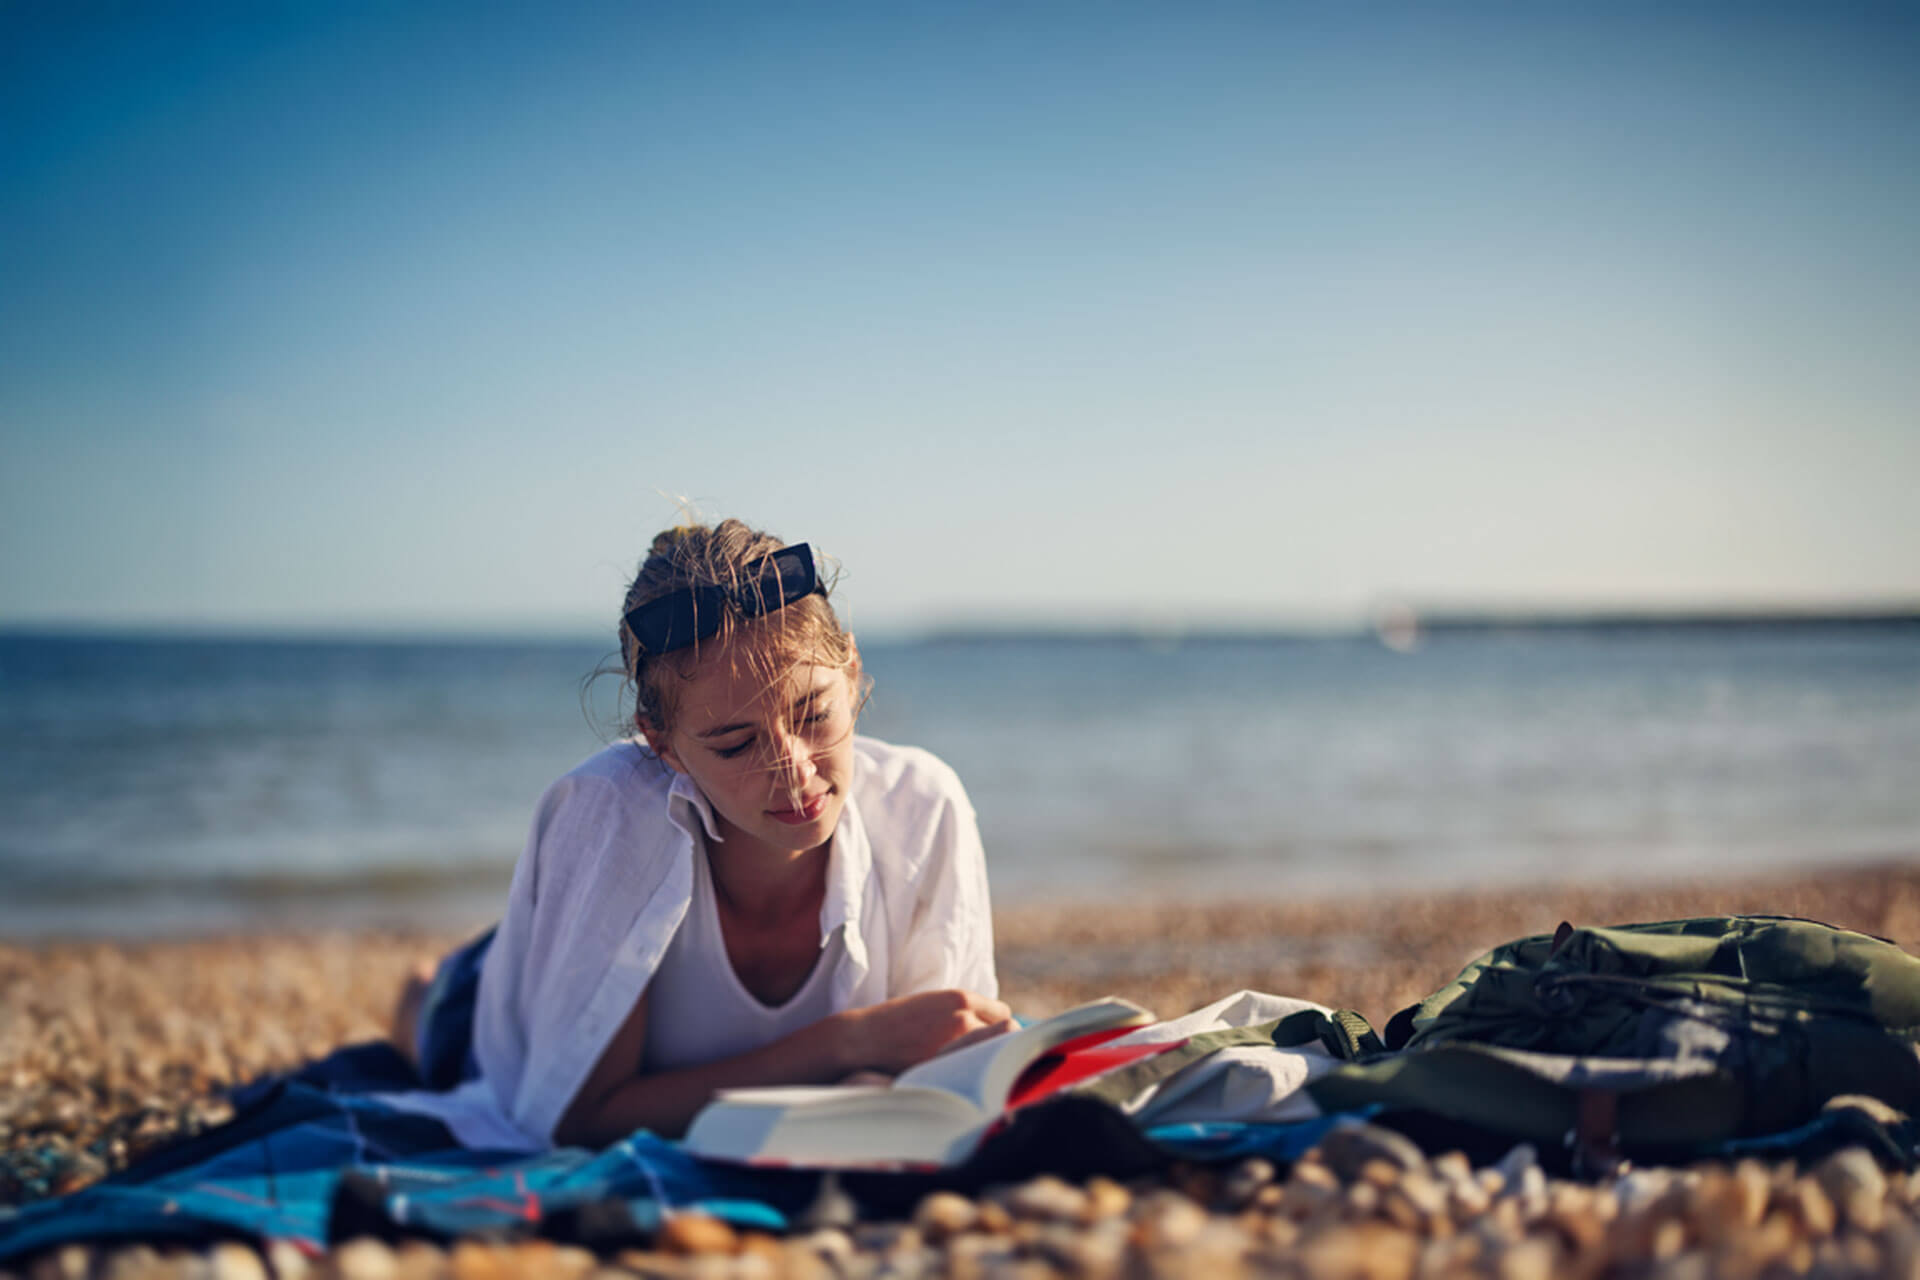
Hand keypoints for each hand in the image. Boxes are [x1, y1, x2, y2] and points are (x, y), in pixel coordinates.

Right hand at [838, 989, 1013, 1073]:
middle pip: (1005, 1034)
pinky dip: (969, 1071)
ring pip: (991, 1054)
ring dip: (984, 1058)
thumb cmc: (898, 1020)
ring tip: (970, 1063)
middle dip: (997, 1042)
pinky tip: (958, 1072)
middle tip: (987, 1052)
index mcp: (960, 998)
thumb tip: (986, 1026)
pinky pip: (972, 1070)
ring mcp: (956, 1044)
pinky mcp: (946, 1066)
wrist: (867, 1039)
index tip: (989, 1033)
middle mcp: (964, 1019)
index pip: (1002, 1013)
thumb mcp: (933, 1002)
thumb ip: (961, 1010)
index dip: (996, 1024)